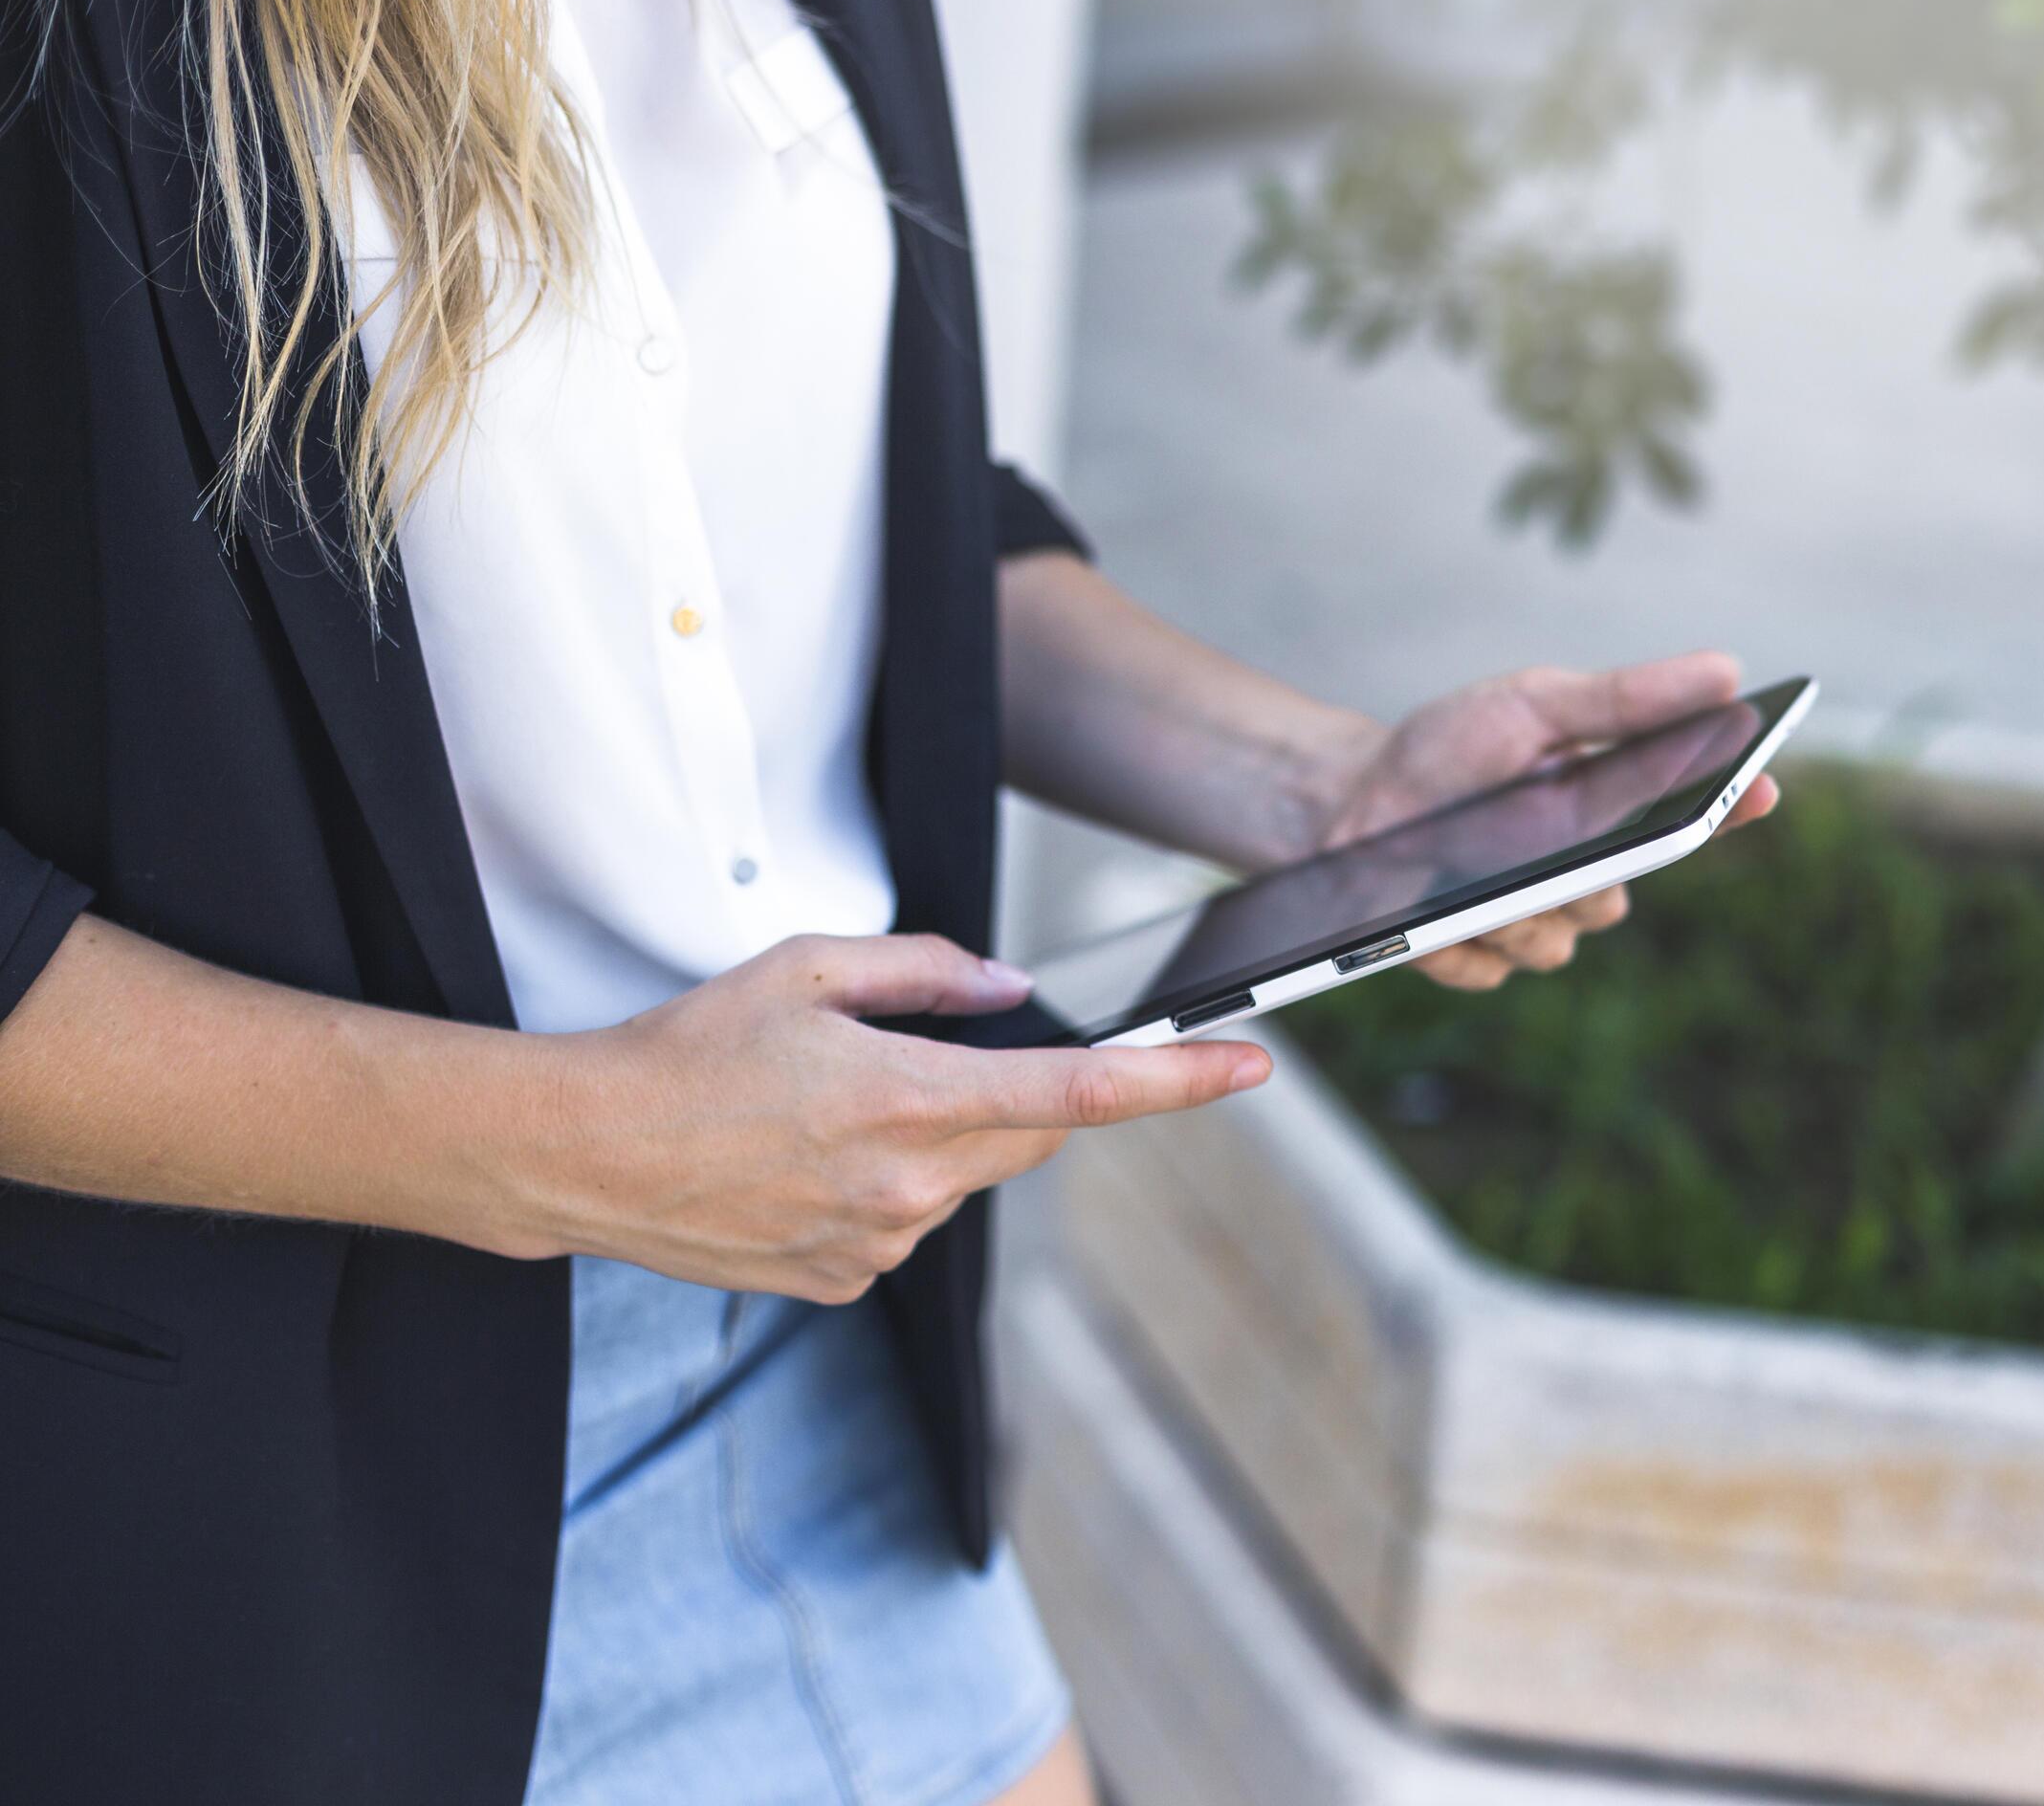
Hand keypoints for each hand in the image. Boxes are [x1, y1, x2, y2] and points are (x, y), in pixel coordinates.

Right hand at [516, 934, 1269, 1301]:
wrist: (585, 1156)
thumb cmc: (686, 1051)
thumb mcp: (804, 969)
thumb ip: (928, 972)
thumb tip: (1012, 993)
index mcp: (910, 1099)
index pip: (1081, 1092)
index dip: (1179, 1080)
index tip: (1250, 1064)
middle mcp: (910, 1185)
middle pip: (1037, 1135)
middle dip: (1024, 1091)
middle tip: (937, 1054)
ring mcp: (880, 1244)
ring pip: (969, 1178)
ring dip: (942, 1138)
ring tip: (830, 1109)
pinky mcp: (848, 1283)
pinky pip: (911, 1222)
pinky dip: (892, 1185)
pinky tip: (807, 1160)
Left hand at [1316, 652, 1780, 989]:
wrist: (1347, 798)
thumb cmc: (1449, 748)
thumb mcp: (1534, 705)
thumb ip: (1626, 700)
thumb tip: (1728, 671)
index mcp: (1609, 810)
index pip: (1692, 818)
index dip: (1733, 805)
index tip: (1758, 789)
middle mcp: (1580, 875)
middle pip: (1616, 902)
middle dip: (1576, 872)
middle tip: (1539, 834)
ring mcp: (1529, 923)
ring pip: (1555, 944)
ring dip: (1510, 905)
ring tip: (1461, 863)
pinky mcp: (1475, 960)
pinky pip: (1490, 968)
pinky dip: (1456, 936)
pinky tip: (1430, 906)